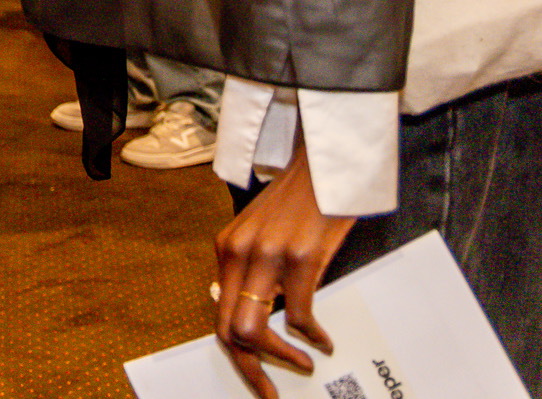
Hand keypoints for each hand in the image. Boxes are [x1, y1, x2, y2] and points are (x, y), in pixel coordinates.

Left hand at [213, 141, 355, 398]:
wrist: (322, 165)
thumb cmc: (298, 202)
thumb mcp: (260, 232)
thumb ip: (251, 267)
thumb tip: (252, 313)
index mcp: (227, 248)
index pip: (218, 315)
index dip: (235, 353)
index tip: (254, 375)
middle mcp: (240, 253)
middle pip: (229, 329)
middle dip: (250, 367)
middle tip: (270, 390)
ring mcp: (268, 256)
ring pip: (254, 328)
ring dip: (281, 356)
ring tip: (304, 364)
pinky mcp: (302, 258)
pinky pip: (299, 315)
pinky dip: (312, 336)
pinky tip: (323, 340)